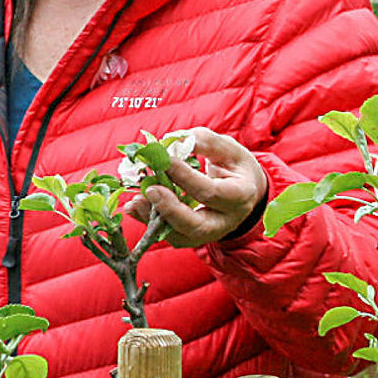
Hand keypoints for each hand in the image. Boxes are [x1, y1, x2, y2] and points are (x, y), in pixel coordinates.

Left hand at [126, 127, 267, 247]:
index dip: (185, 176)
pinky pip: (168, 235)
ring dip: (153, 219)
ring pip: (179, 236)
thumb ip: (206, 143)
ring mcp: (207, 233)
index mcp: (239, 196)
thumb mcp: (229, 150)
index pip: (210, 191)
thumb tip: (177, 140)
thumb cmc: (234, 167)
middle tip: (150, 190)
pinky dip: (148, 221)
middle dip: (170, 209)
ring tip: (135, 201)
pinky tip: (133, 206)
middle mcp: (225, 221)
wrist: (244, 192)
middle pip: (196, 225)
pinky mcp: (190, 237)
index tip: (163, 159)